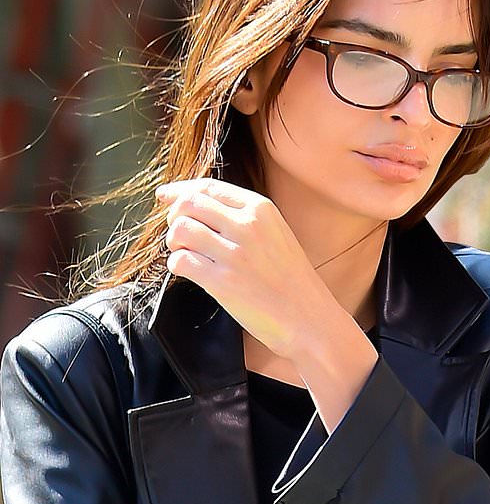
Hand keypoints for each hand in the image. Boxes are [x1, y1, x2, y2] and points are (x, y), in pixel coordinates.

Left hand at [157, 178, 337, 359]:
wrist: (309, 316)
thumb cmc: (292, 279)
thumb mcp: (278, 233)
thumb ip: (245, 217)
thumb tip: (200, 204)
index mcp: (262, 210)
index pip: (209, 187)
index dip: (181, 190)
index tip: (166, 196)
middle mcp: (248, 226)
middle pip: (189, 204)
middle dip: (174, 216)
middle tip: (180, 233)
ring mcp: (235, 254)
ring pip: (180, 230)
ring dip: (174, 242)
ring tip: (186, 253)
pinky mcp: (222, 282)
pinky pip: (180, 261)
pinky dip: (177, 265)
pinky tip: (190, 271)